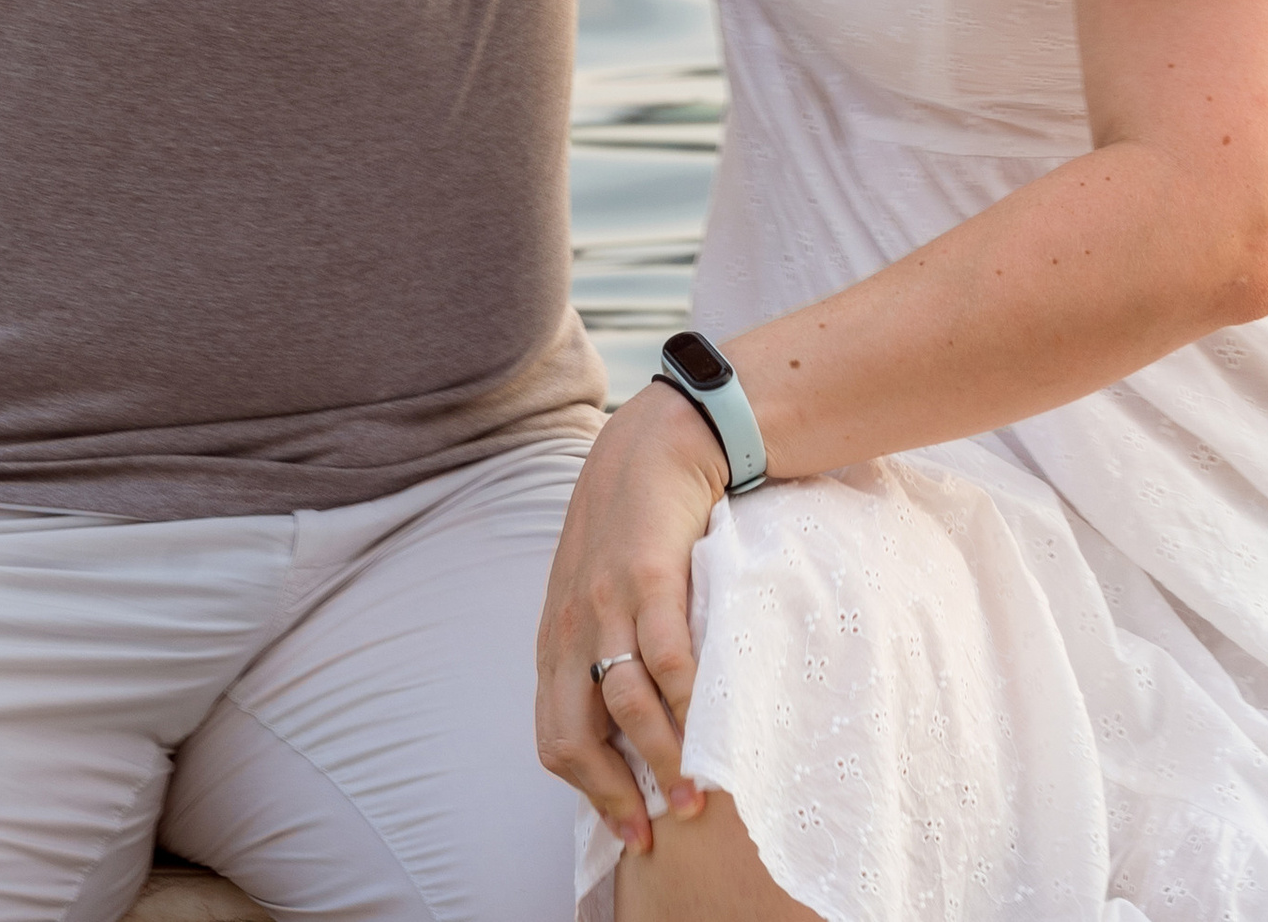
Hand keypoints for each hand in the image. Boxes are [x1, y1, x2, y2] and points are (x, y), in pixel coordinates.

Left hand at [534, 383, 728, 858]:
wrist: (661, 437)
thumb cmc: (635, 520)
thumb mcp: (599, 587)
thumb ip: (603, 645)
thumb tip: (628, 724)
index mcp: (558, 636)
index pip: (555, 738)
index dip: (591, 793)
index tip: (632, 830)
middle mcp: (572, 625)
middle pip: (573, 737)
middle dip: (616, 793)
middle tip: (661, 826)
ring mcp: (607, 600)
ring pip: (624, 705)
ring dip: (662, 759)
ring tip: (698, 792)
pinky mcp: (651, 574)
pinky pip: (667, 655)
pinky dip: (688, 701)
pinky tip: (712, 725)